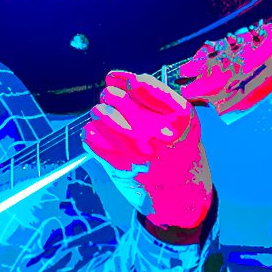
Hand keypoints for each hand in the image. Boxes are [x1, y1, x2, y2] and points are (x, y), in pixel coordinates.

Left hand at [83, 70, 215, 232]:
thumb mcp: (181, 122)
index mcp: (181, 119)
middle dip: (110, 96)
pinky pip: (90, 138)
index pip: (142, 85)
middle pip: (116, 98)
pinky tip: (101, 135)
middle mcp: (159, 134)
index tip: (129, 83)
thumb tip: (113, 76)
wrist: (182, 195)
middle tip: (113, 101)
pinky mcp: (118, 166)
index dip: (129, 80)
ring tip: (106, 117)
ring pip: (100, 115)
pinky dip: (91, 133)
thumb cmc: (179, 150)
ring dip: (99, 113)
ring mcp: (137, 151)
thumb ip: (152, 96)